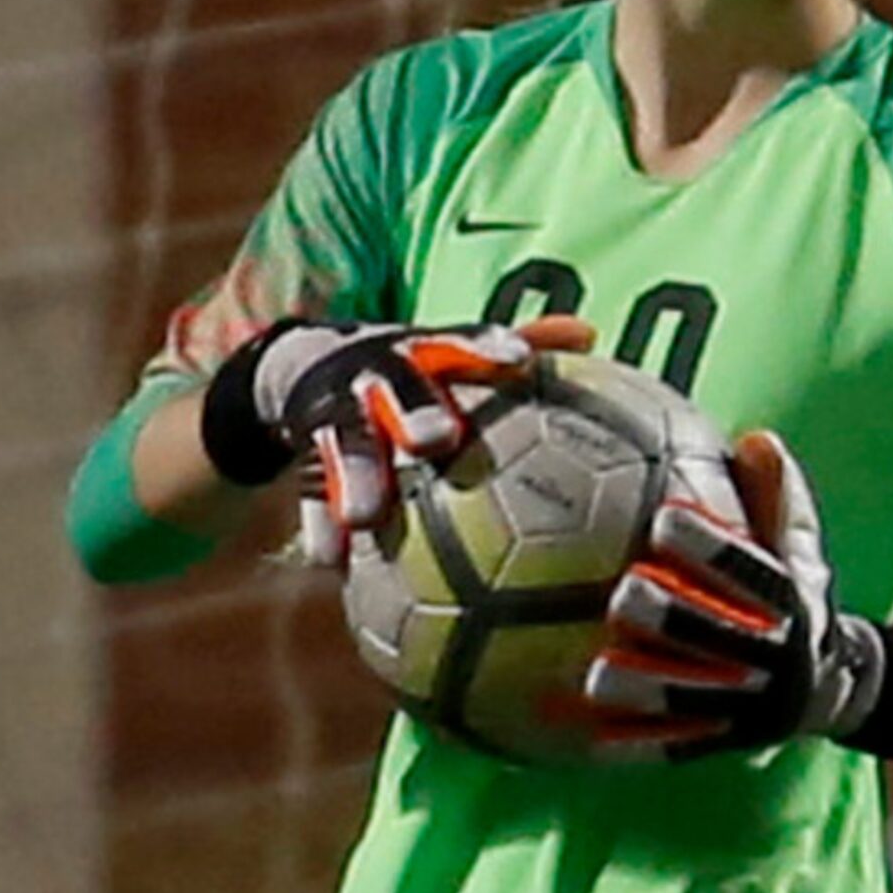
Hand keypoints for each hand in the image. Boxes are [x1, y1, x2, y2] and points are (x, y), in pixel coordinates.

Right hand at [201, 313, 594, 562]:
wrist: (305, 366)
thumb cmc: (410, 369)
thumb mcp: (448, 350)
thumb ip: (518, 345)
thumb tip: (589, 332)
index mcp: (423, 348)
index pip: (460, 340)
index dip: (487, 347)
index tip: (517, 362)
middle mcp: (377, 371)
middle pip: (398, 387)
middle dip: (415, 409)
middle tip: (436, 441)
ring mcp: (335, 408)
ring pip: (345, 440)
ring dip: (354, 475)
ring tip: (365, 516)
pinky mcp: (303, 448)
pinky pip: (309, 489)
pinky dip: (319, 522)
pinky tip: (331, 560)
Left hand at [585, 430, 887, 762]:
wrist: (833, 688)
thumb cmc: (795, 592)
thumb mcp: (800, 544)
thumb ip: (778, 496)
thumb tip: (756, 439)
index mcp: (796, 603)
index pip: (754, 571)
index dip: (711, 545)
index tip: (664, 515)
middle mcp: (780, 659)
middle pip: (724, 638)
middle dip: (674, 619)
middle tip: (620, 595)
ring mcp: (754, 707)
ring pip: (698, 700)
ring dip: (646, 689)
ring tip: (594, 676)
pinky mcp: (728, 742)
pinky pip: (679, 746)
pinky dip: (635, 744)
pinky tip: (585, 739)